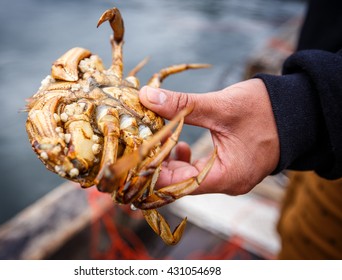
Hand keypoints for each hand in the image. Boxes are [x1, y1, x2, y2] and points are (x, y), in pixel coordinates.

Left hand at [139, 78, 279, 194]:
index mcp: (226, 177)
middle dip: (156, 163)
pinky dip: (183, 158)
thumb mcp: (221, 106)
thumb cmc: (265, 110)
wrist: (297, 112)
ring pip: (187, 176)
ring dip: (168, 159)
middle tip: (139, 142)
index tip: (134, 152)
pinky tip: (177, 142)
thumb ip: (182, 104)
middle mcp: (226, 183)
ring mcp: (227, 177)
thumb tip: (147, 97)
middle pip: (179, 183)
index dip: (152, 171)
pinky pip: (198, 170)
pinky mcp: (227, 167)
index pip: (177, 185)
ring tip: (155, 138)